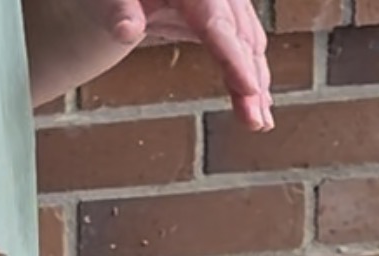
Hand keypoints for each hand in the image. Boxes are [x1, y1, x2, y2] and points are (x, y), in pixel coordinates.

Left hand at [106, 0, 272, 129]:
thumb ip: (119, 10)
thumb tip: (125, 30)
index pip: (216, 23)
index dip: (235, 57)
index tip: (249, 88)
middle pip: (240, 38)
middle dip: (251, 81)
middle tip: (256, 121)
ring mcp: (220, 6)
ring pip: (248, 45)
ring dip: (256, 84)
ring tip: (259, 121)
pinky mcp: (220, 21)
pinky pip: (241, 48)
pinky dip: (250, 75)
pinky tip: (257, 102)